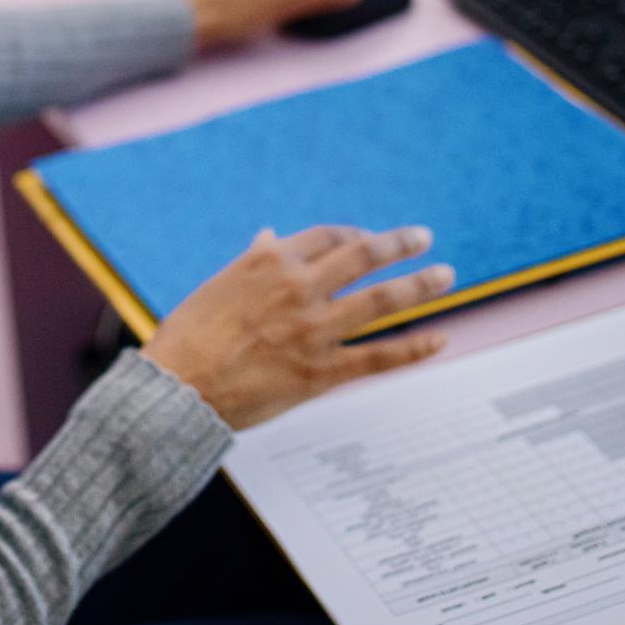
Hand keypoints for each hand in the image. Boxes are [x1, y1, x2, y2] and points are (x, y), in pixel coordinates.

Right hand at [141, 225, 452, 429]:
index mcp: (270, 262)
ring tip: (446, 275)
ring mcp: (313, 331)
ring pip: (381, 302)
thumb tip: (270, 236)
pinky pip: (378, 357)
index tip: (370, 240)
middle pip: (363, 257)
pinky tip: (440, 339)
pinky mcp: (320, 372)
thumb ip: (252, 262)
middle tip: (424, 237)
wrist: (178, 388)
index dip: (355, 236)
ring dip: (419, 285)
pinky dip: (413, 348)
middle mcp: (298, 289)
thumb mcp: (217, 286)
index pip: (328, 237)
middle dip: (399, 244)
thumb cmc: (189, 336)